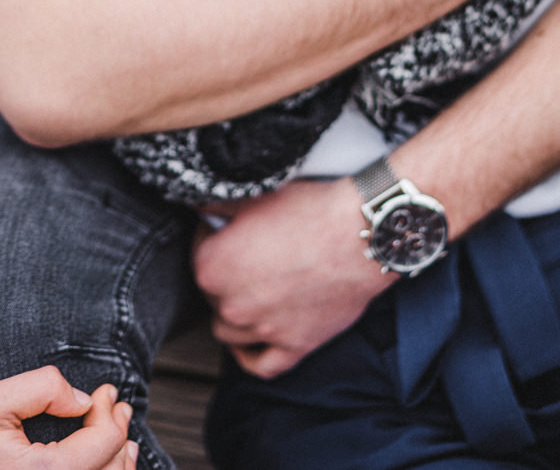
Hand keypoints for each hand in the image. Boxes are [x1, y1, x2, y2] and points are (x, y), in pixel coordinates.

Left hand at [193, 179, 391, 377]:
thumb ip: (217, 206)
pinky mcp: (294, 346)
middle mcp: (231, 305)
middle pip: (212, 294)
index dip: (215, 237)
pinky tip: (251, 342)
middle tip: (248, 255)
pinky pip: (261, 364)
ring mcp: (262, 329)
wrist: (360, 235)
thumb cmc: (310, 211)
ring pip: (229, 330)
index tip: (230, 231)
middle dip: (225, 275)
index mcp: (213, 266)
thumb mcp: (255, 195)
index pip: (199, 252)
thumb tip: (200, 208)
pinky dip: (251, 355)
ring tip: (252, 291)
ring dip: (235, 312)